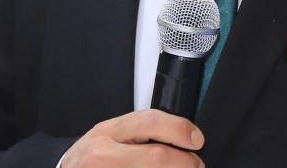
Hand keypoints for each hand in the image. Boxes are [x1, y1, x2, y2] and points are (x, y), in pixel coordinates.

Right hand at [62, 109, 203, 166]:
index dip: (179, 130)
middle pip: (156, 155)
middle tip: (195, 164)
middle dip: (184, 161)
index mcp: (108, 132)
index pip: (150, 122)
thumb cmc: (90, 158)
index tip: (196, 139)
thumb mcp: (109, 136)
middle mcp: (104, 154)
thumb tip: (180, 135)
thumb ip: (138, 132)